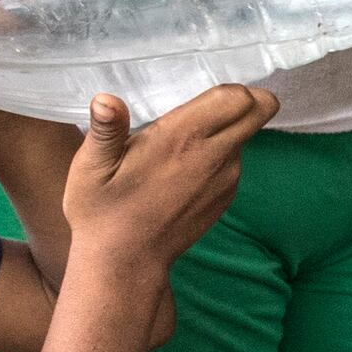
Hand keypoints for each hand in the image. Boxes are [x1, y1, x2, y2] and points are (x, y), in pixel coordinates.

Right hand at [56, 84, 275, 272]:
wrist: (126, 264)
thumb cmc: (102, 212)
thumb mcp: (90, 169)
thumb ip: (105, 130)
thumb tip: (106, 99)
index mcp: (183, 139)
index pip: (238, 97)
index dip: (229, 86)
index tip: (202, 90)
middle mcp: (215, 156)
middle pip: (260, 109)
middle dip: (245, 99)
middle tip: (208, 104)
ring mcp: (227, 178)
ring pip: (247, 135)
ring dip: (227, 128)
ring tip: (182, 141)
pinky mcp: (226, 196)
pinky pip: (235, 161)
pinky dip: (219, 155)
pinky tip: (183, 167)